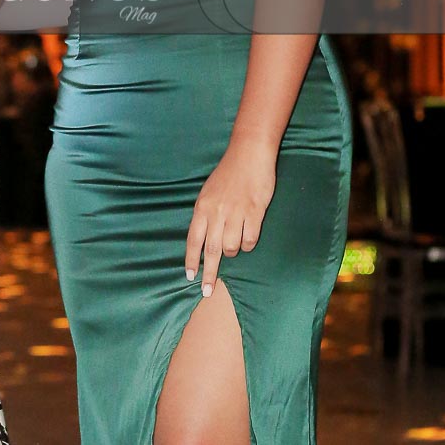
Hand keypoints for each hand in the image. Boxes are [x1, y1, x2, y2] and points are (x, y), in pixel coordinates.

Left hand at [185, 136, 276, 297]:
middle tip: (207, 291)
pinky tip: (248, 237)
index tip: (189, 276)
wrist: (249, 154)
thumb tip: (204, 239)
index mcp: (202, 207)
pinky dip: (249, 244)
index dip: (191, 260)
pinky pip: (250, 239)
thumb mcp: (208, 192)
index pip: (193, 239)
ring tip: (235, 244)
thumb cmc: (228, 173)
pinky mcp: (255, 212)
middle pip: (211, 250)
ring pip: (232, 247)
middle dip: (209, 273)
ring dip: (233, 252)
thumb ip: (206, 214)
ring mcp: (236, 213)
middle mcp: (217, 212)